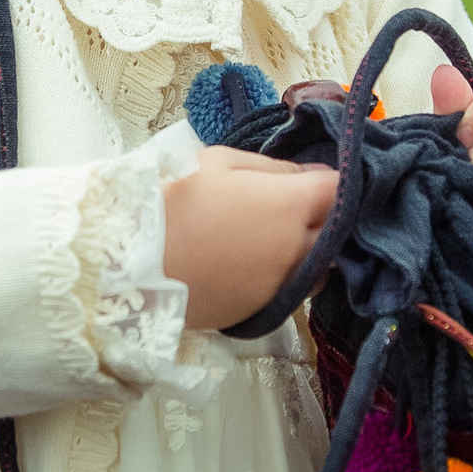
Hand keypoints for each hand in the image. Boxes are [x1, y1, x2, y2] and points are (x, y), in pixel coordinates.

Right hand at [162, 147, 335, 330]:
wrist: (133, 264)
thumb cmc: (174, 201)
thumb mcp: (220, 162)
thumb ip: (274, 168)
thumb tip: (312, 177)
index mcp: (289, 205)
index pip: (339, 190)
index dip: (334, 181)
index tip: (315, 178)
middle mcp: (296, 248)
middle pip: (336, 231)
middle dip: (323, 217)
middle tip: (292, 206)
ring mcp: (282, 284)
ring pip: (319, 266)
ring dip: (310, 251)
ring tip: (272, 239)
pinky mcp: (264, 309)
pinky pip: (291, 289)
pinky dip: (284, 276)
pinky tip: (252, 264)